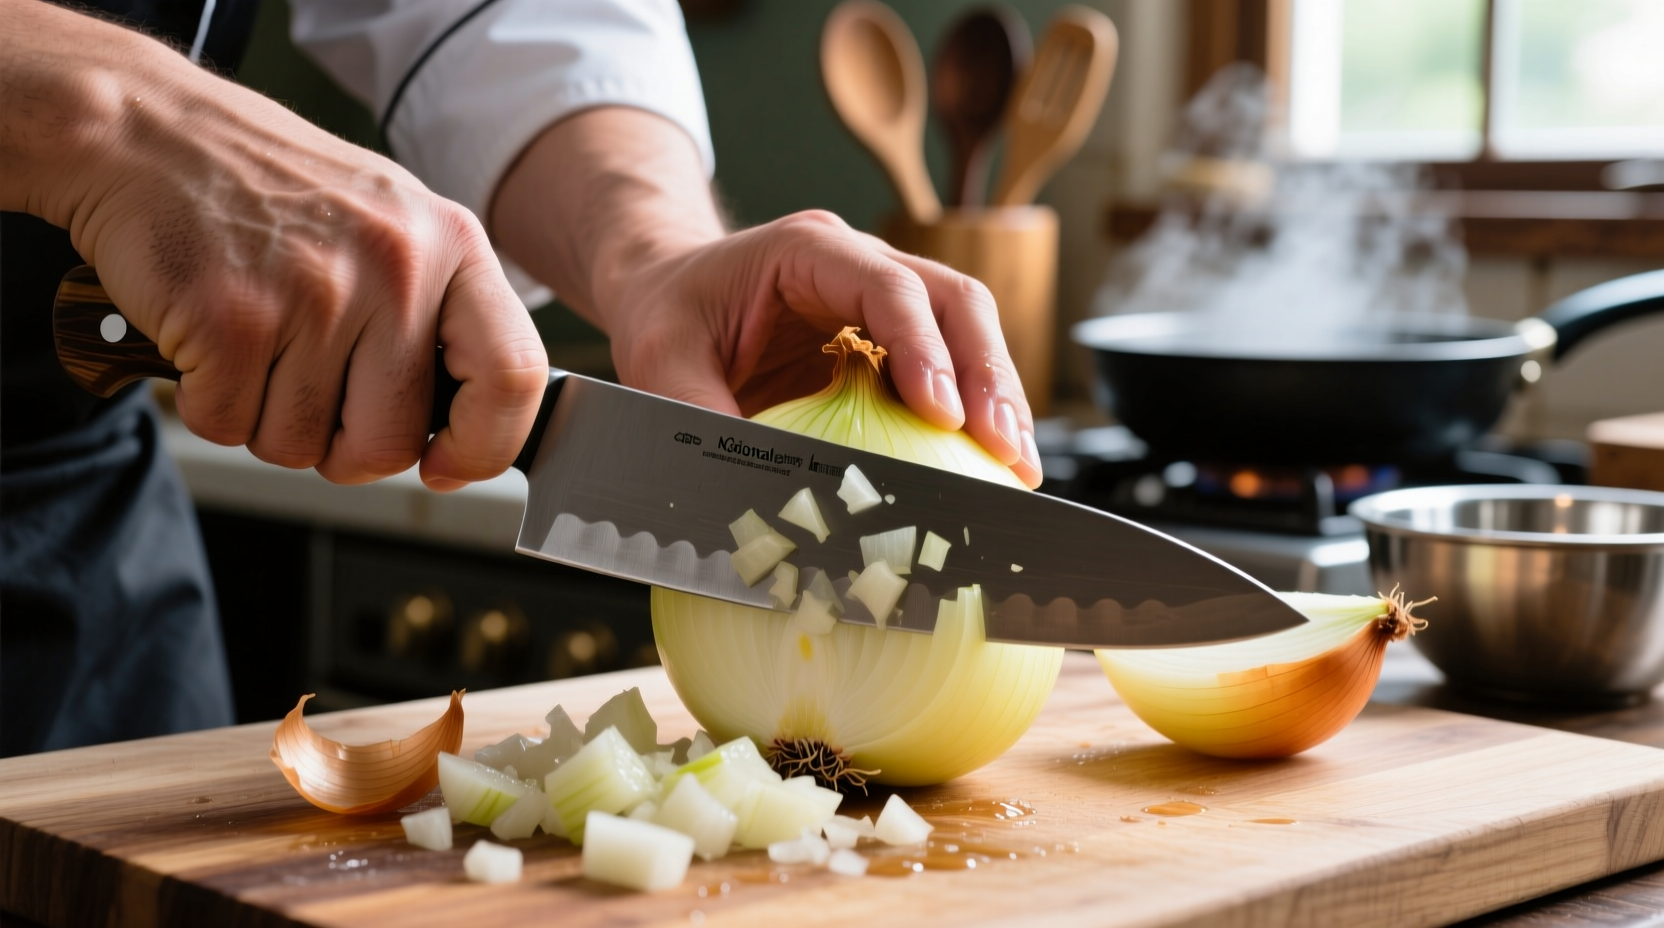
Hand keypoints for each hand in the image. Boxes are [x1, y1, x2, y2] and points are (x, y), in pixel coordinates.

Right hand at [1, 1, 546, 489]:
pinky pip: (228, 425)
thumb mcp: (393, 225)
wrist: (144, 129)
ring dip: (266, 419)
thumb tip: (473, 428)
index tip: (446, 464)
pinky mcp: (231, 319)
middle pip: (392, 443)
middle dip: (343, 449)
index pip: (514, 377)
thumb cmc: (273, 189)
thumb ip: (442, 315)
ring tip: (256, 342)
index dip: (483, 446)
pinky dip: (208, 402)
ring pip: (301, 445)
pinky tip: (208, 338)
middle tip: (311, 393)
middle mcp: (396, 267)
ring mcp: (316, 292)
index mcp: (453, 244)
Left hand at [492, 108, 1041, 486]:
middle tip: (1005, 447)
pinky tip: (989, 464)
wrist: (665, 287)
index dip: (924, 347)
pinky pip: (949, 364)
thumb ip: (698, 414)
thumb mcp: (660, 359)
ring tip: (1016, 464)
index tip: (945, 414)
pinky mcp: (890, 339)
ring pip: (967, 328)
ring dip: (997, 395)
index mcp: (807, 249)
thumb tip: (743, 489)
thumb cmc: (665, 312)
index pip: (888, 287)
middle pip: (953, 300)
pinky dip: (974, 411)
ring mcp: (882, 296)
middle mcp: (858, 263)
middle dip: (988, 373)